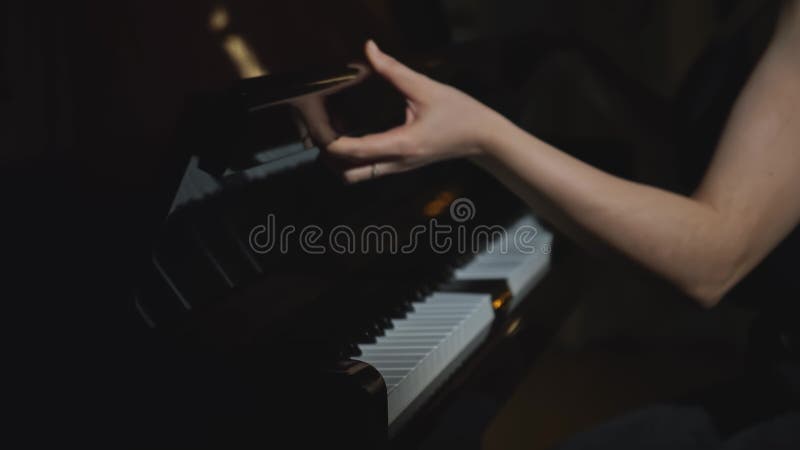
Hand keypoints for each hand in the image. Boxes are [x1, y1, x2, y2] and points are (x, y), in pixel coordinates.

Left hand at [326, 40, 502, 182]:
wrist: (483, 138)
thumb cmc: (459, 113)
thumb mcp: (426, 88)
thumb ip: (394, 69)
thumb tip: (370, 49)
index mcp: (402, 144)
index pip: (356, 151)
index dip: (331, 142)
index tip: (318, 126)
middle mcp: (397, 162)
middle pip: (349, 176)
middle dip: (330, 158)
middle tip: (322, 133)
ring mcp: (399, 168)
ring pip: (357, 177)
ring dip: (340, 162)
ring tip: (334, 134)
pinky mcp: (401, 166)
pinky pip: (368, 170)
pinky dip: (353, 160)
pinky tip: (353, 135)